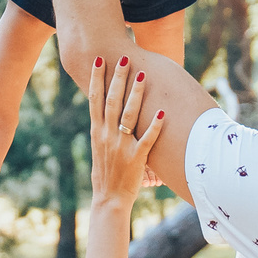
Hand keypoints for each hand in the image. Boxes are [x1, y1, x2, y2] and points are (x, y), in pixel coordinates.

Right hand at [85, 54, 164, 209]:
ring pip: (129, 115)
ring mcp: (122, 146)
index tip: (100, 60)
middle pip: (112, 101)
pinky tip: (163, 112)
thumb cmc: (105, 174)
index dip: (97, 79)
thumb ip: (102, 130)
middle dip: (119, 78)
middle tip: (125, 59)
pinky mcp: (137, 158)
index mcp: (97, 132)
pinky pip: (147, 139)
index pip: (95, 99)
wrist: (109, 199)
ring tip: (143, 75)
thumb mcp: (98, 148)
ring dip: (136, 94)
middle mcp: (107, 136)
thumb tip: (104, 113)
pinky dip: (155, 125)